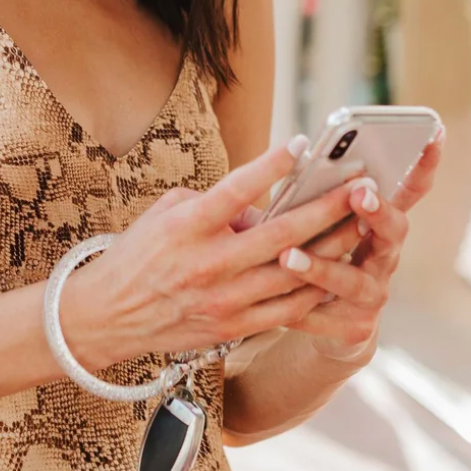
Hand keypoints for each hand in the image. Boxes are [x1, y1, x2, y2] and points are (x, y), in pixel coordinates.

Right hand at [64, 136, 370, 369]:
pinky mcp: (232, 327)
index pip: (235, 190)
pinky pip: (286, 309)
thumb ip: (216, 204)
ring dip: (333, 248)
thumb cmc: (139, 254)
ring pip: (293, 274)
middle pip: (281, 234)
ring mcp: (223, 300)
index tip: (301, 143)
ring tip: (363, 224)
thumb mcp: (167, 213)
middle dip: (327, 208)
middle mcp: (208, 263)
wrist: (107, 316)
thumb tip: (264, 204)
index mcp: (188, 227)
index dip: (270, 166)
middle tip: (360, 187)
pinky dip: (315, 288)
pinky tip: (337, 271)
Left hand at [275, 125, 445, 362]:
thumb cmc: (321, 254)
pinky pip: (325, 317)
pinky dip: (300, 310)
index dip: (425, 164)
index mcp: (379, 224)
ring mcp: (374, 293)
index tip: (434, 132)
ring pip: (352, 280)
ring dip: (321, 267)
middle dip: (377, 212)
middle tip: (359, 193)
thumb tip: (293, 155)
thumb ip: (317, 197)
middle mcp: (385, 256)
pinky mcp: (355, 327)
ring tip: (289, 256)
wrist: (329, 323)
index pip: (409, 190)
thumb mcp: (322, 222)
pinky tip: (274, 304)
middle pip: (393, 231)